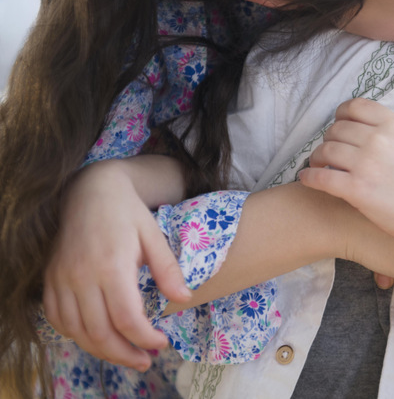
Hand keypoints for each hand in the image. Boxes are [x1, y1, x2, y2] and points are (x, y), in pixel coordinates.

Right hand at [43, 159, 189, 369]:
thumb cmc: (128, 213)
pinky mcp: (50, 280)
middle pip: (100, 333)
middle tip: (146, 360)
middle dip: (125, 354)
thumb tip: (185, 298)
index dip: (145, 338)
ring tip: (126, 355)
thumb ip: (167, 269)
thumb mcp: (154, 235)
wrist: (90, 191)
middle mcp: (81, 276)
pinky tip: (97, 337)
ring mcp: (61, 279)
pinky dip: (76, 335)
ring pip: (77, 332)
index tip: (161, 343)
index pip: (126, 318)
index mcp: (111, 265)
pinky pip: (57, 320)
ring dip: (101, 351)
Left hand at [301, 98, 393, 245]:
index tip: (338, 127)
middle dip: (329, 141)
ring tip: (318, 166)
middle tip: (328, 153)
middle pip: (335, 130)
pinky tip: (307, 179)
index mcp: (393, 125)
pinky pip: (320, 178)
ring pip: (324, 151)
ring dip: (317, 159)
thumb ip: (388, 132)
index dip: (340, 116)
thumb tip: (359, 125)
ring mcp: (366, 164)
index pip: (353, 107)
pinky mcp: (356, 190)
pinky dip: (309, 177)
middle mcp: (379, 139)